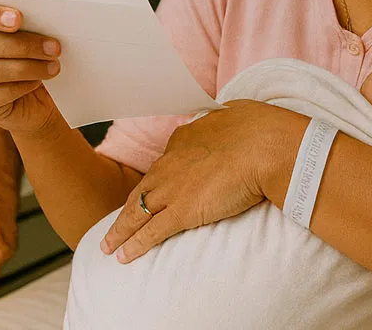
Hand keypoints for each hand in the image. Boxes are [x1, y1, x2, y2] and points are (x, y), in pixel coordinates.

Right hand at [0, 0, 61, 135]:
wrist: (36, 95)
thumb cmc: (31, 53)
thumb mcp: (29, 31)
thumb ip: (26, 21)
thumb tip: (44, 15)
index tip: (18, 18)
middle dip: (21, 45)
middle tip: (53, 47)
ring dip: (27, 67)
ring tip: (53, 66)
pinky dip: (22, 86)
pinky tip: (37, 82)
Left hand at [101, 99, 307, 261]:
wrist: (263, 145)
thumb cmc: (259, 127)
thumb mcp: (235, 115)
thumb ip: (226, 121)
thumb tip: (230, 117)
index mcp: (185, 138)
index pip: (163, 164)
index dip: (156, 180)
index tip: (154, 191)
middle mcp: (171, 162)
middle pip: (142, 189)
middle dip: (126, 210)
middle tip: (113, 227)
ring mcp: (173, 187)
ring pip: (137, 212)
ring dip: (120, 232)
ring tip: (108, 247)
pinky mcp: (181, 211)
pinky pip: (151, 232)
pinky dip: (134, 245)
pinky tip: (123, 256)